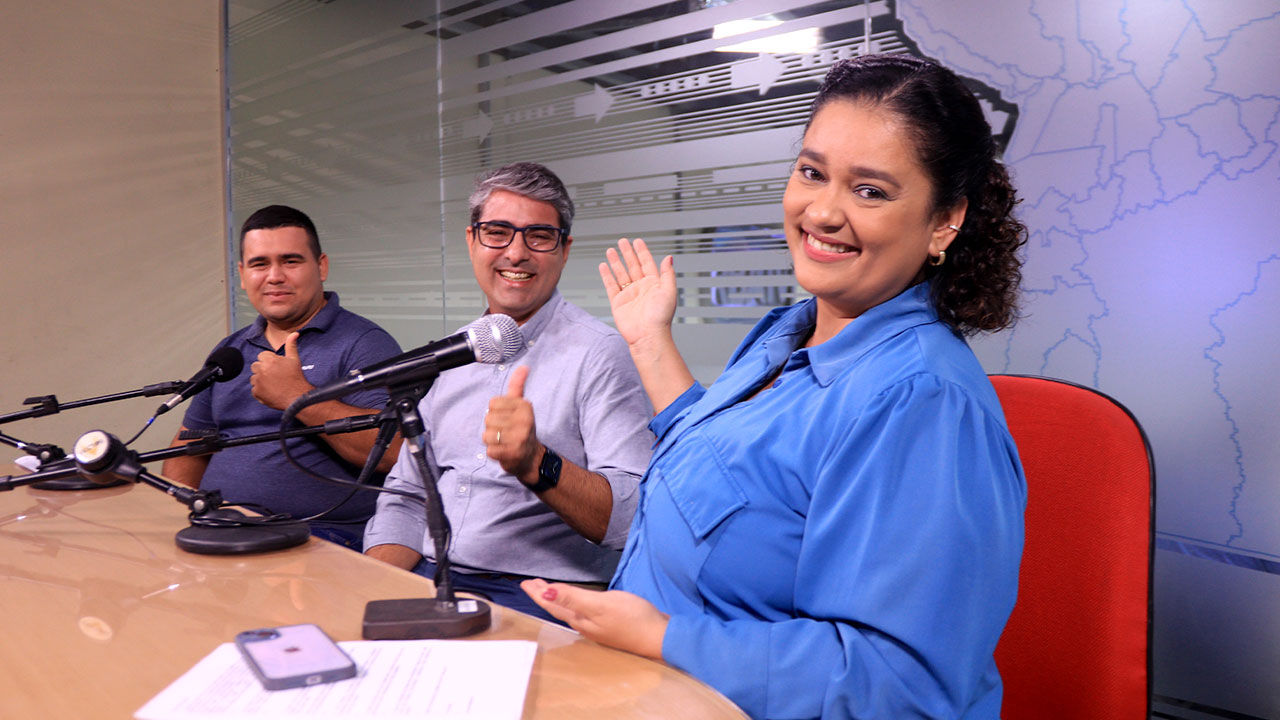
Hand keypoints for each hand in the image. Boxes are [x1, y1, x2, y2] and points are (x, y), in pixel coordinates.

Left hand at [249, 332, 312, 409]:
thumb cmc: (296, 377)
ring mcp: (258, 382)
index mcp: (269, 360)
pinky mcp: (256, 392)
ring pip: (254, 378)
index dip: (270, 361)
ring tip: (274, 384)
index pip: (262, 356)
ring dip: (261, 380)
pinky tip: (271, 391)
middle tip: (276, 376)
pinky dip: (261, 390)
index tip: (277, 368)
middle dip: (263, 370)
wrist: (297, 397)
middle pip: (256, 366)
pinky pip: (254, 389)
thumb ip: (291, 345)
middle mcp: (262, 370)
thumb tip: (294, 333)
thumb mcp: (294, 359)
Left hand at [484, 366, 540, 484]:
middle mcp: (524, 421)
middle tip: (506, 432)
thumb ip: (518, 385)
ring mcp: (519, 438)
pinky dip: (494, 453)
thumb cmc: (522, 428)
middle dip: (492, 427)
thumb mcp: (521, 405)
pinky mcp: (513, 453)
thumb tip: (524, 366)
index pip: (492, 403)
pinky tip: (505, 452)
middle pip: (488, 419)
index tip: (507, 418)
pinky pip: (489, 450)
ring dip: (492, 441)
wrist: (532, 457)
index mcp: (524, 406)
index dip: (496, 412)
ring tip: (505, 442)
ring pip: (486, 435)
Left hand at [521, 579, 668, 659]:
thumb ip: (573, 598)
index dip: (538, 593)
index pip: (552, 604)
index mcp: (580, 618)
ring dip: (557, 599)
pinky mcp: (608, 624)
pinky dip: (572, 602)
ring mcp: (596, 626)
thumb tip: (546, 592)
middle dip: (544, 595)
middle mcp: (584, 624)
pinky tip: (576, 601)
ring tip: (548, 589)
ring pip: (569, 610)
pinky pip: (581, 612)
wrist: (658, 636)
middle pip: (558, 607)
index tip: (524, 583)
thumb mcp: (600, 604)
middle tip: (532, 584)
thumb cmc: (631, 618)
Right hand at [599, 239, 676, 350]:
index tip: (637, 241)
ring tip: (611, 250)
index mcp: (654, 284)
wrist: (648, 335)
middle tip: (622, 241)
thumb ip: (668, 273)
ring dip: (616, 261)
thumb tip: (669, 257)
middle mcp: (641, 288)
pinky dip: (607, 275)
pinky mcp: (618, 302)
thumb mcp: (669, 291)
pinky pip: (611, 286)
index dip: (642, 252)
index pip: (647, 263)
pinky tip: (604, 266)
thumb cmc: (661, 317)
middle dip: (627, 253)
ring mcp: (629, 295)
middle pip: (633, 265)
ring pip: (621, 273)